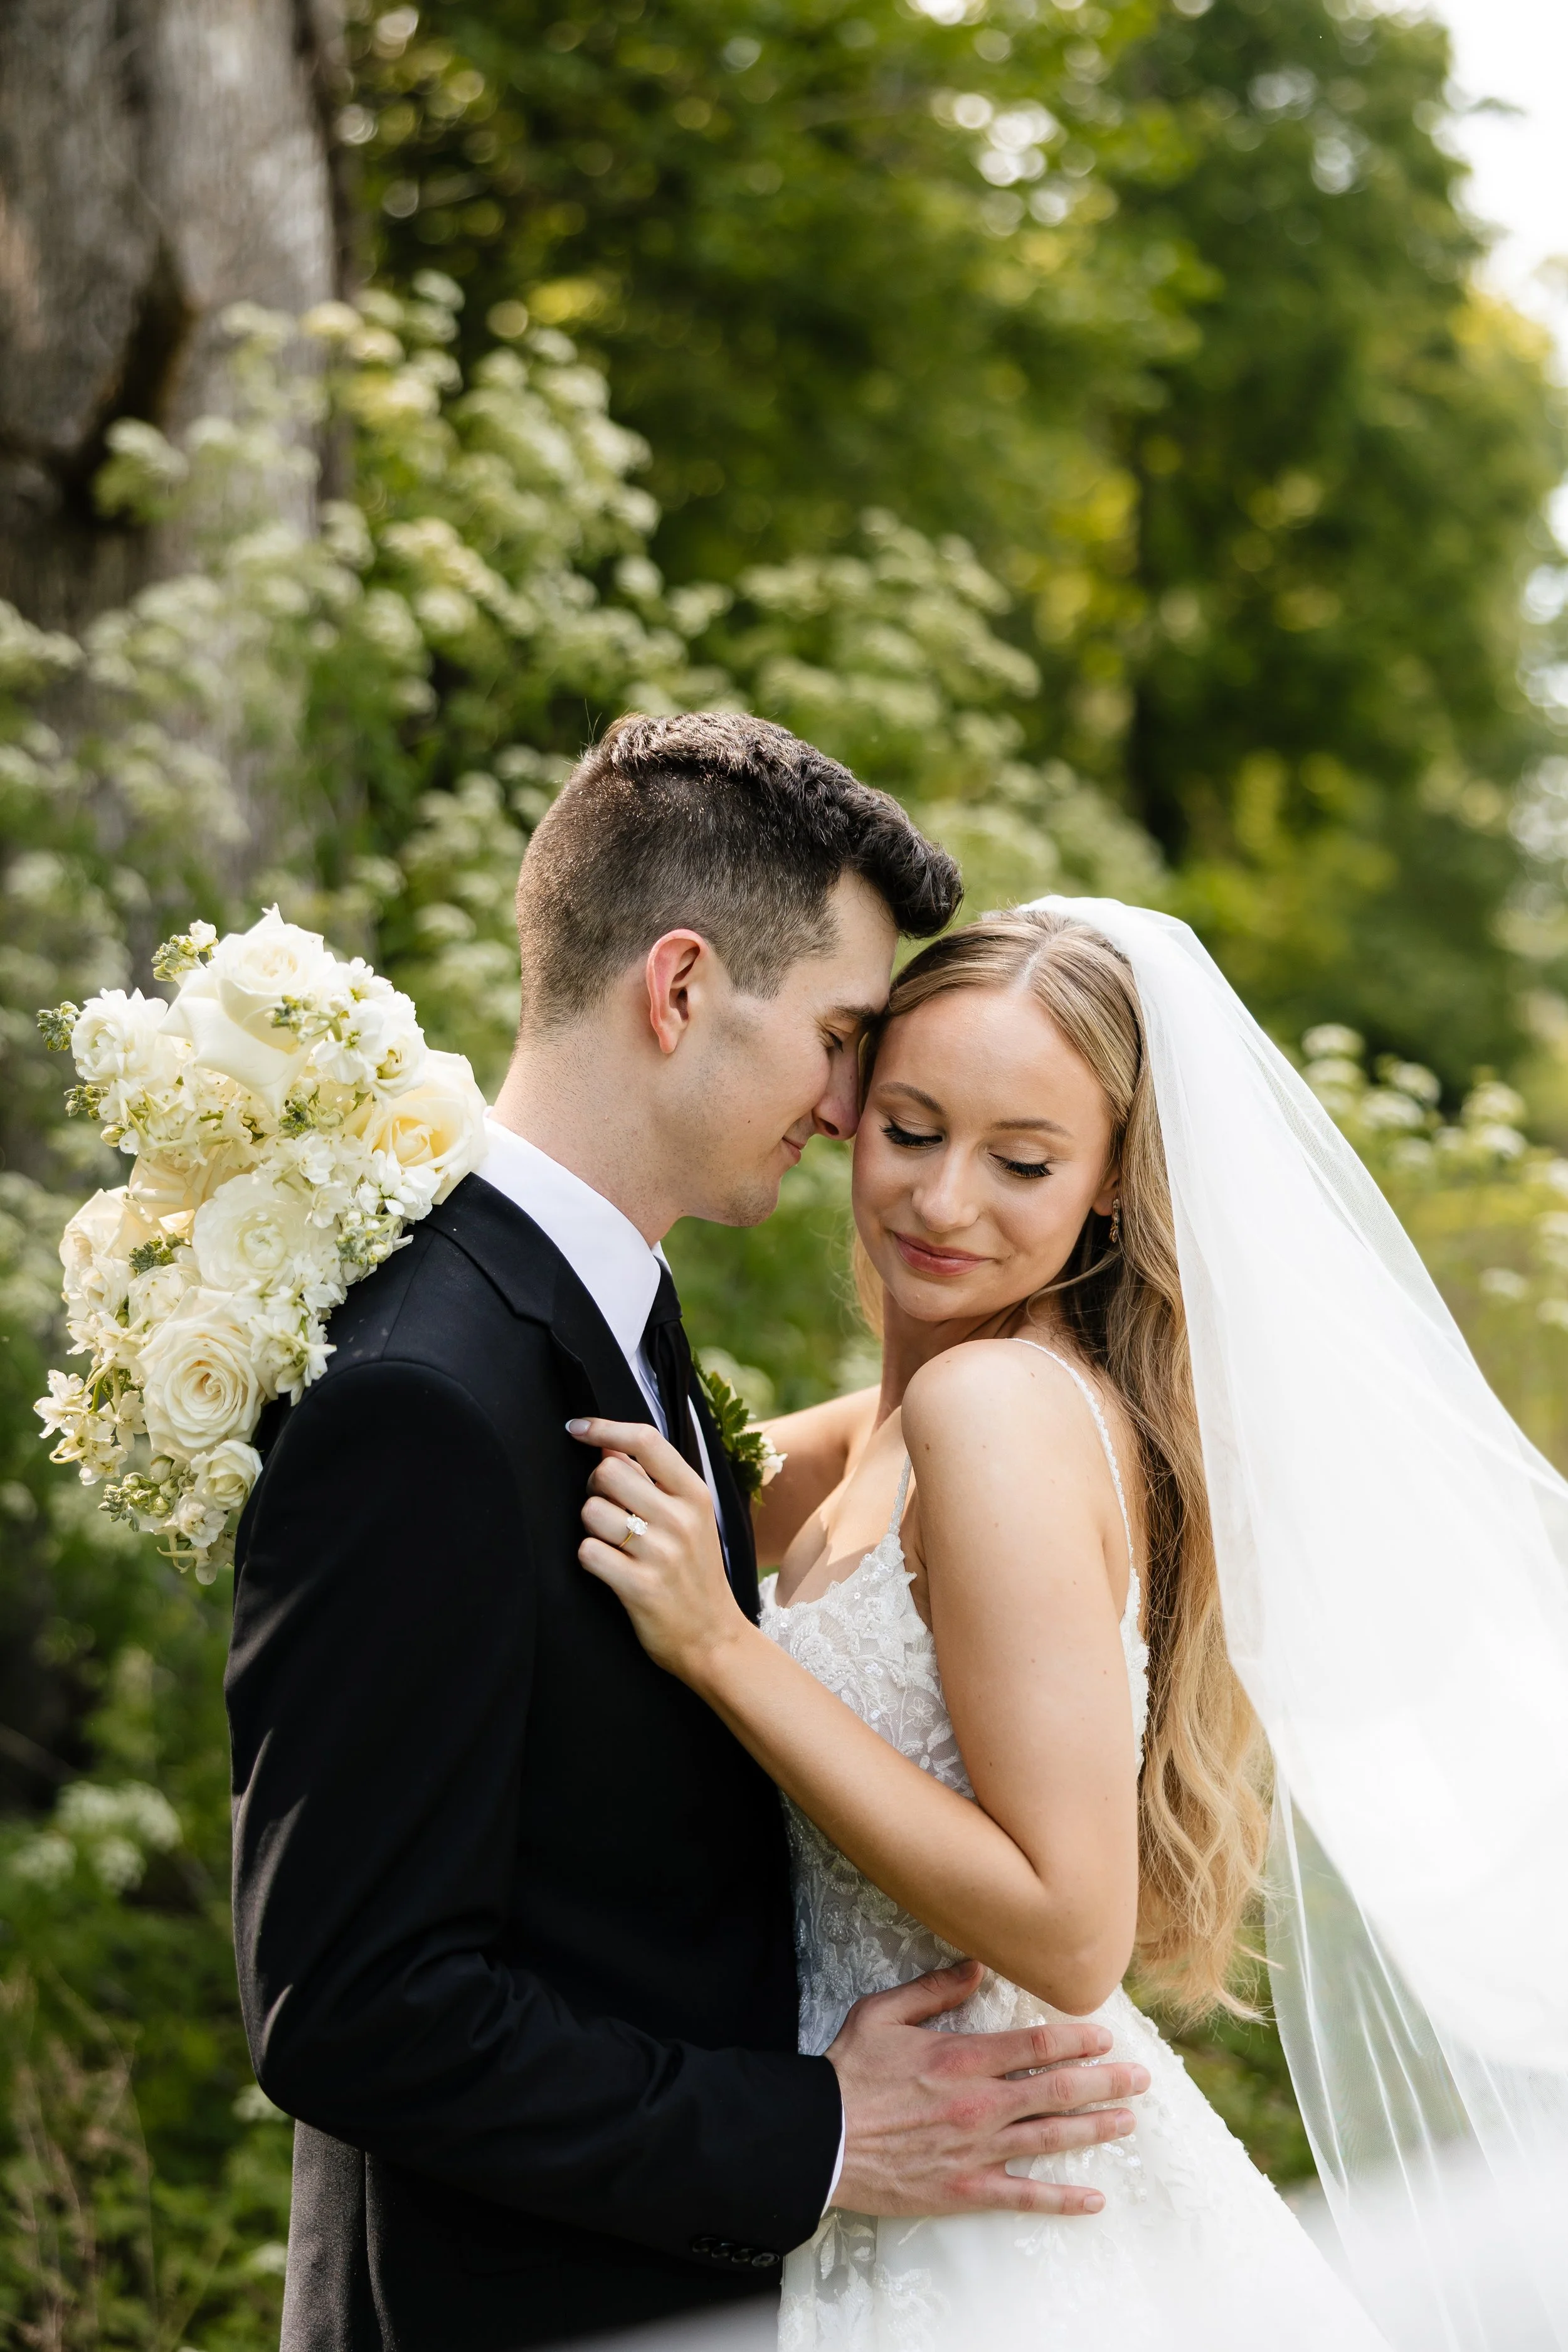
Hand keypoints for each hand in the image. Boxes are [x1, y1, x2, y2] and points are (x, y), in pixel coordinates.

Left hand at [570, 1417, 747, 1678]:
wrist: (713, 1638)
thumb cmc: (695, 1573)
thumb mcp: (691, 1519)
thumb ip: (655, 1481)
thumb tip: (607, 1447)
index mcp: (695, 1495)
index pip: (645, 1441)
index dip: (604, 1428)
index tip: (577, 1427)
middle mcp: (681, 1520)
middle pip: (608, 1472)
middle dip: (595, 1487)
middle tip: (607, 1508)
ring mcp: (661, 1554)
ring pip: (592, 1511)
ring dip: (591, 1525)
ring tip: (613, 1542)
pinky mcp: (639, 1587)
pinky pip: (587, 1551)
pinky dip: (589, 1557)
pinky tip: (608, 1567)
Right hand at [827, 1959, 1148, 2218]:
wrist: (819, 2139)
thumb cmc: (848, 2073)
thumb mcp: (883, 2013)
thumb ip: (934, 1989)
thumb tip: (978, 1965)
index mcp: (962, 2058)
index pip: (1036, 2045)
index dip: (1076, 2039)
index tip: (1104, 2037)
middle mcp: (980, 2104)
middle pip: (1057, 2090)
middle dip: (1105, 2082)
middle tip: (1140, 2079)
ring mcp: (977, 2151)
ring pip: (1050, 2138)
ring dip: (1095, 2129)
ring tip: (1127, 2121)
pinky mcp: (966, 2190)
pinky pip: (1024, 2196)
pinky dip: (1062, 2199)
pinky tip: (1093, 2199)